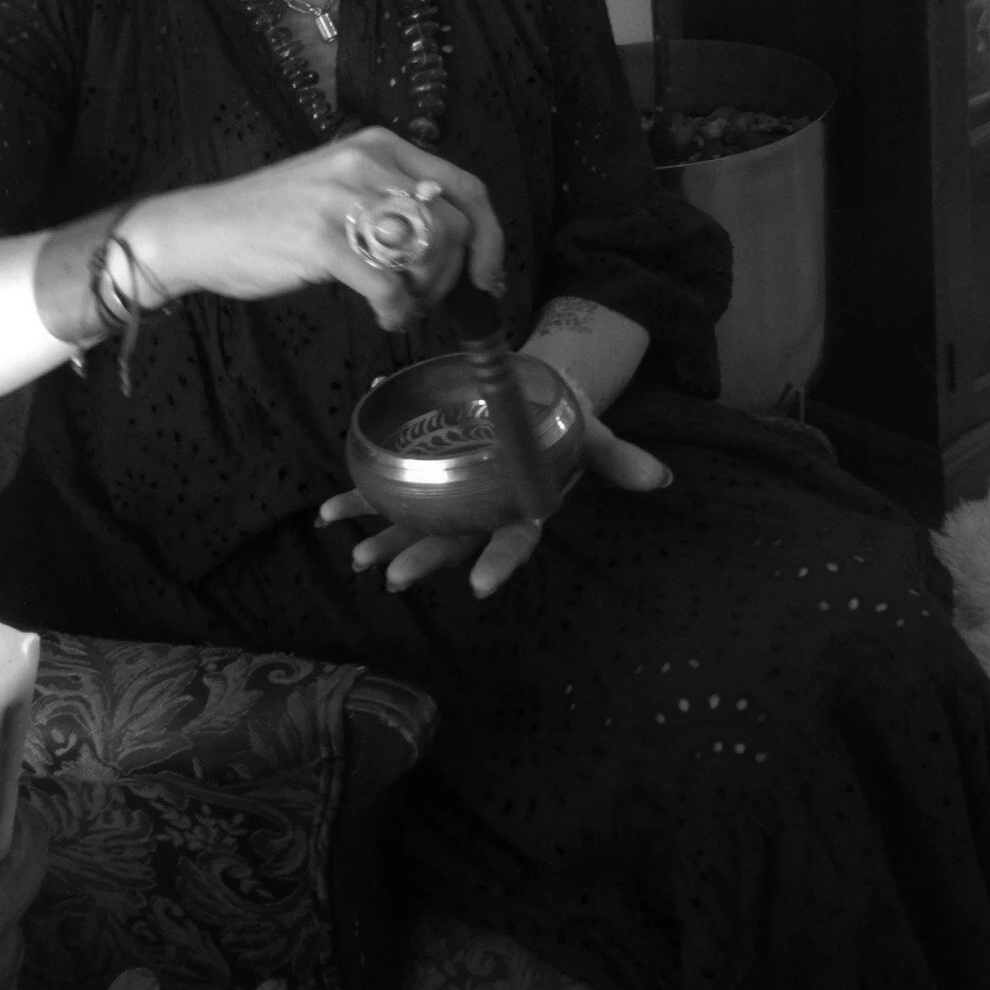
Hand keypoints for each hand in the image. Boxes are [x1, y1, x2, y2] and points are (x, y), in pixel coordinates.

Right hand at [135, 126, 504, 331]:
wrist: (201, 229)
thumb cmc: (273, 218)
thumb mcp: (341, 188)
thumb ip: (392, 201)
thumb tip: (456, 246)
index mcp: (378, 146)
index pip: (465, 185)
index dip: (490, 236)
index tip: (486, 274)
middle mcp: (366, 163)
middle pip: (452, 225)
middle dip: (452, 275)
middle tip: (428, 299)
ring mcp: (343, 198)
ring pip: (428, 253)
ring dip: (425, 294)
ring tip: (402, 307)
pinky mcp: (323, 239)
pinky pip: (389, 285)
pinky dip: (397, 311)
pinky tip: (384, 317)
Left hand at [317, 405, 670, 598]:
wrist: (533, 402)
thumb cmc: (563, 425)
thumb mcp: (593, 436)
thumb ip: (618, 458)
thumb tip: (660, 477)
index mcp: (521, 507)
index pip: (512, 542)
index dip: (498, 564)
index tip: (480, 587)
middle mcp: (481, 512)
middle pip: (452, 541)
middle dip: (423, 558)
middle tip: (394, 576)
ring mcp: (449, 499)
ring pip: (413, 525)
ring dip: (382, 538)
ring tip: (355, 555)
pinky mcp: (422, 478)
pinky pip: (386, 492)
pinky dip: (357, 499)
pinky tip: (329, 511)